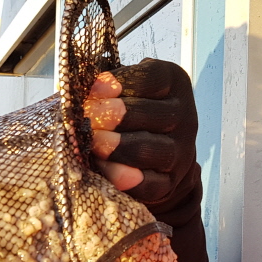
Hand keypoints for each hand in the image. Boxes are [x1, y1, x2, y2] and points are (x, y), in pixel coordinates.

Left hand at [83, 58, 198, 213]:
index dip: (120, 83)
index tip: (93, 90)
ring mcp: (180, 152)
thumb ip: (107, 88)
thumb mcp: (124, 91)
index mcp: (173, 85)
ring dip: (116, 146)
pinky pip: (147, 183)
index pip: (151, 78)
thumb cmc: (129, 115)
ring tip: (92, 143)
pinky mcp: (169, 183)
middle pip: (150, 113)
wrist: (151, 157)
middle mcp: (184, 117)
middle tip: (86, 118)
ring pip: (149, 149)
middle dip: (112, 116)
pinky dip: (122, 177)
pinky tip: (102, 169)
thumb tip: (78, 91)